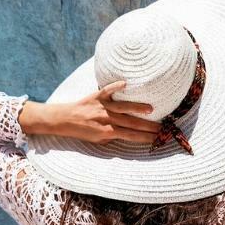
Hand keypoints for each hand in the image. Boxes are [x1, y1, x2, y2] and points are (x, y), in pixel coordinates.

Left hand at [18, 80, 159, 143]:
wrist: (61, 120)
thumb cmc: (80, 132)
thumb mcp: (97, 141)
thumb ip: (112, 137)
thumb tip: (127, 135)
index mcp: (107, 132)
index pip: (131, 136)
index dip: (145, 138)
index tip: (158, 138)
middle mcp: (106, 119)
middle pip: (132, 123)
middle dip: (148, 126)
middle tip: (163, 127)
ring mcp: (101, 107)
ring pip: (123, 108)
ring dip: (137, 108)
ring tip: (151, 109)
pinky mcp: (96, 96)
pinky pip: (107, 91)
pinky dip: (116, 87)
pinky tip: (126, 83)